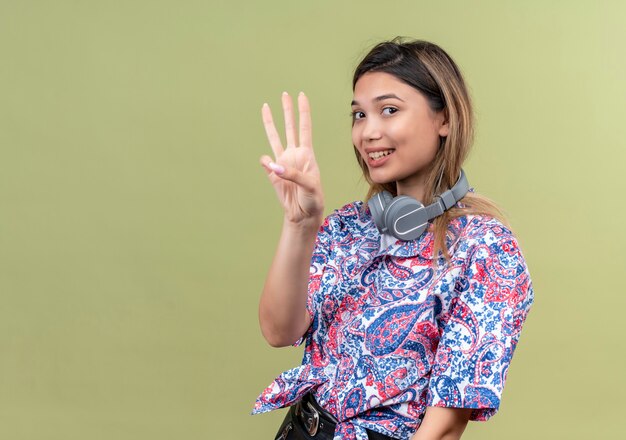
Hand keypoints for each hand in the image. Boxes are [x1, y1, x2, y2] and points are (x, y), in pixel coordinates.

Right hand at [260, 92, 323, 225]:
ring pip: (275, 138)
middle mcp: (294, 155)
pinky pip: (266, 163)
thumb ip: (292, 174)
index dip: (303, 112)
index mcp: (307, 155)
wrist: (303, 215)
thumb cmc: (313, 199)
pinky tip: (270, 167)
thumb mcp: (310, 186)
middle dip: (287, 111)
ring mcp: (283, 163)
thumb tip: (273, 165)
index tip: (301, 95)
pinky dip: (266, 163)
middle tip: (284, 94)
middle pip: (290, 127)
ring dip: (270, 123)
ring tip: (265, 107)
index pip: (305, 128)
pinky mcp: (273, 174)